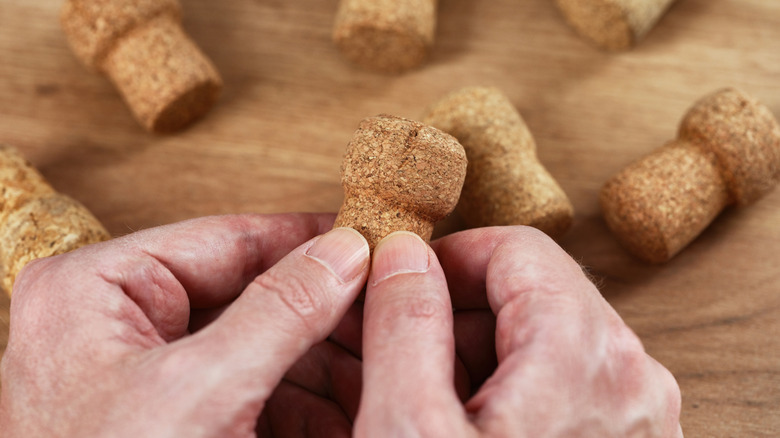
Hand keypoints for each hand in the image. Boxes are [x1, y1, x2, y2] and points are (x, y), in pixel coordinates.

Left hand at [0, 214, 370, 437]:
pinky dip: (301, 405)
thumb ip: (280, 311)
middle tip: (386, 314)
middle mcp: (117, 320)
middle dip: (322, 317)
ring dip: (322, 365)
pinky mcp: (174, 415)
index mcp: (97, 288)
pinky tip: (346, 415)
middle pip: (248, 292)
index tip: (369, 242)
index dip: (306, 241)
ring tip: (378, 369)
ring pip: (257, 343)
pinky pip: (249, 388)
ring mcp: (145, 370)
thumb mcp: (201, 391)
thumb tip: (344, 252)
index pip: (226, 237)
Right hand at [355, 228, 682, 436]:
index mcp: (587, 358)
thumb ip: (403, 326)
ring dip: (476, 350)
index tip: (401, 279)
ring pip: (543, 339)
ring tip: (423, 394)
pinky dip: (505, 387)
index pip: (520, 249)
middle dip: (456, 307)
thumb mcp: (409, 430)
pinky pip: (560, 385)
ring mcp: (630, 415)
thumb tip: (402, 252)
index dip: (450, 256)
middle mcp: (629, 379)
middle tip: (396, 341)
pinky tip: (460, 419)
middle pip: (533, 292)